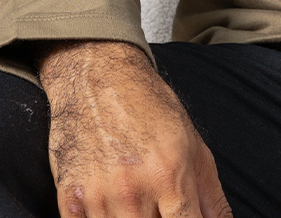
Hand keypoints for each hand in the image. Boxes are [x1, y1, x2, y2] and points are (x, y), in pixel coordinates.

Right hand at [37, 39, 232, 216]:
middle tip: (160, 206)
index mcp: (170, 175)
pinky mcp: (70, 200)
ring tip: (138, 201)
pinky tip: (110, 207)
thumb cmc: (148, 107)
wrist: (98, 76)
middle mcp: (134, 190)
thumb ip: (211, 196)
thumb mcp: (192, 143)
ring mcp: (98, 198)